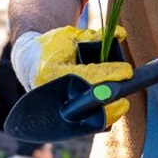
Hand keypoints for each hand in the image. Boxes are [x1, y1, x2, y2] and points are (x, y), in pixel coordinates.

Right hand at [14, 26, 134, 128]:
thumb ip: (94, 36)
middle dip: (110, 99)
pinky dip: (100, 118)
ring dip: (107, 113)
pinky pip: (84, 123)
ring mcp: (55, 105)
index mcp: (51, 70)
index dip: (109, 72)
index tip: (126, 71)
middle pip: (88, 100)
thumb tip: (121, 34)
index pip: (87, 73)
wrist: (30, 61)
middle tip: (125, 94)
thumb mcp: (69, 36)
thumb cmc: (52, 46)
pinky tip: (112, 112)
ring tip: (121, 105)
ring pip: (86, 117)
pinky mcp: (60, 115)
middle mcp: (52, 90)